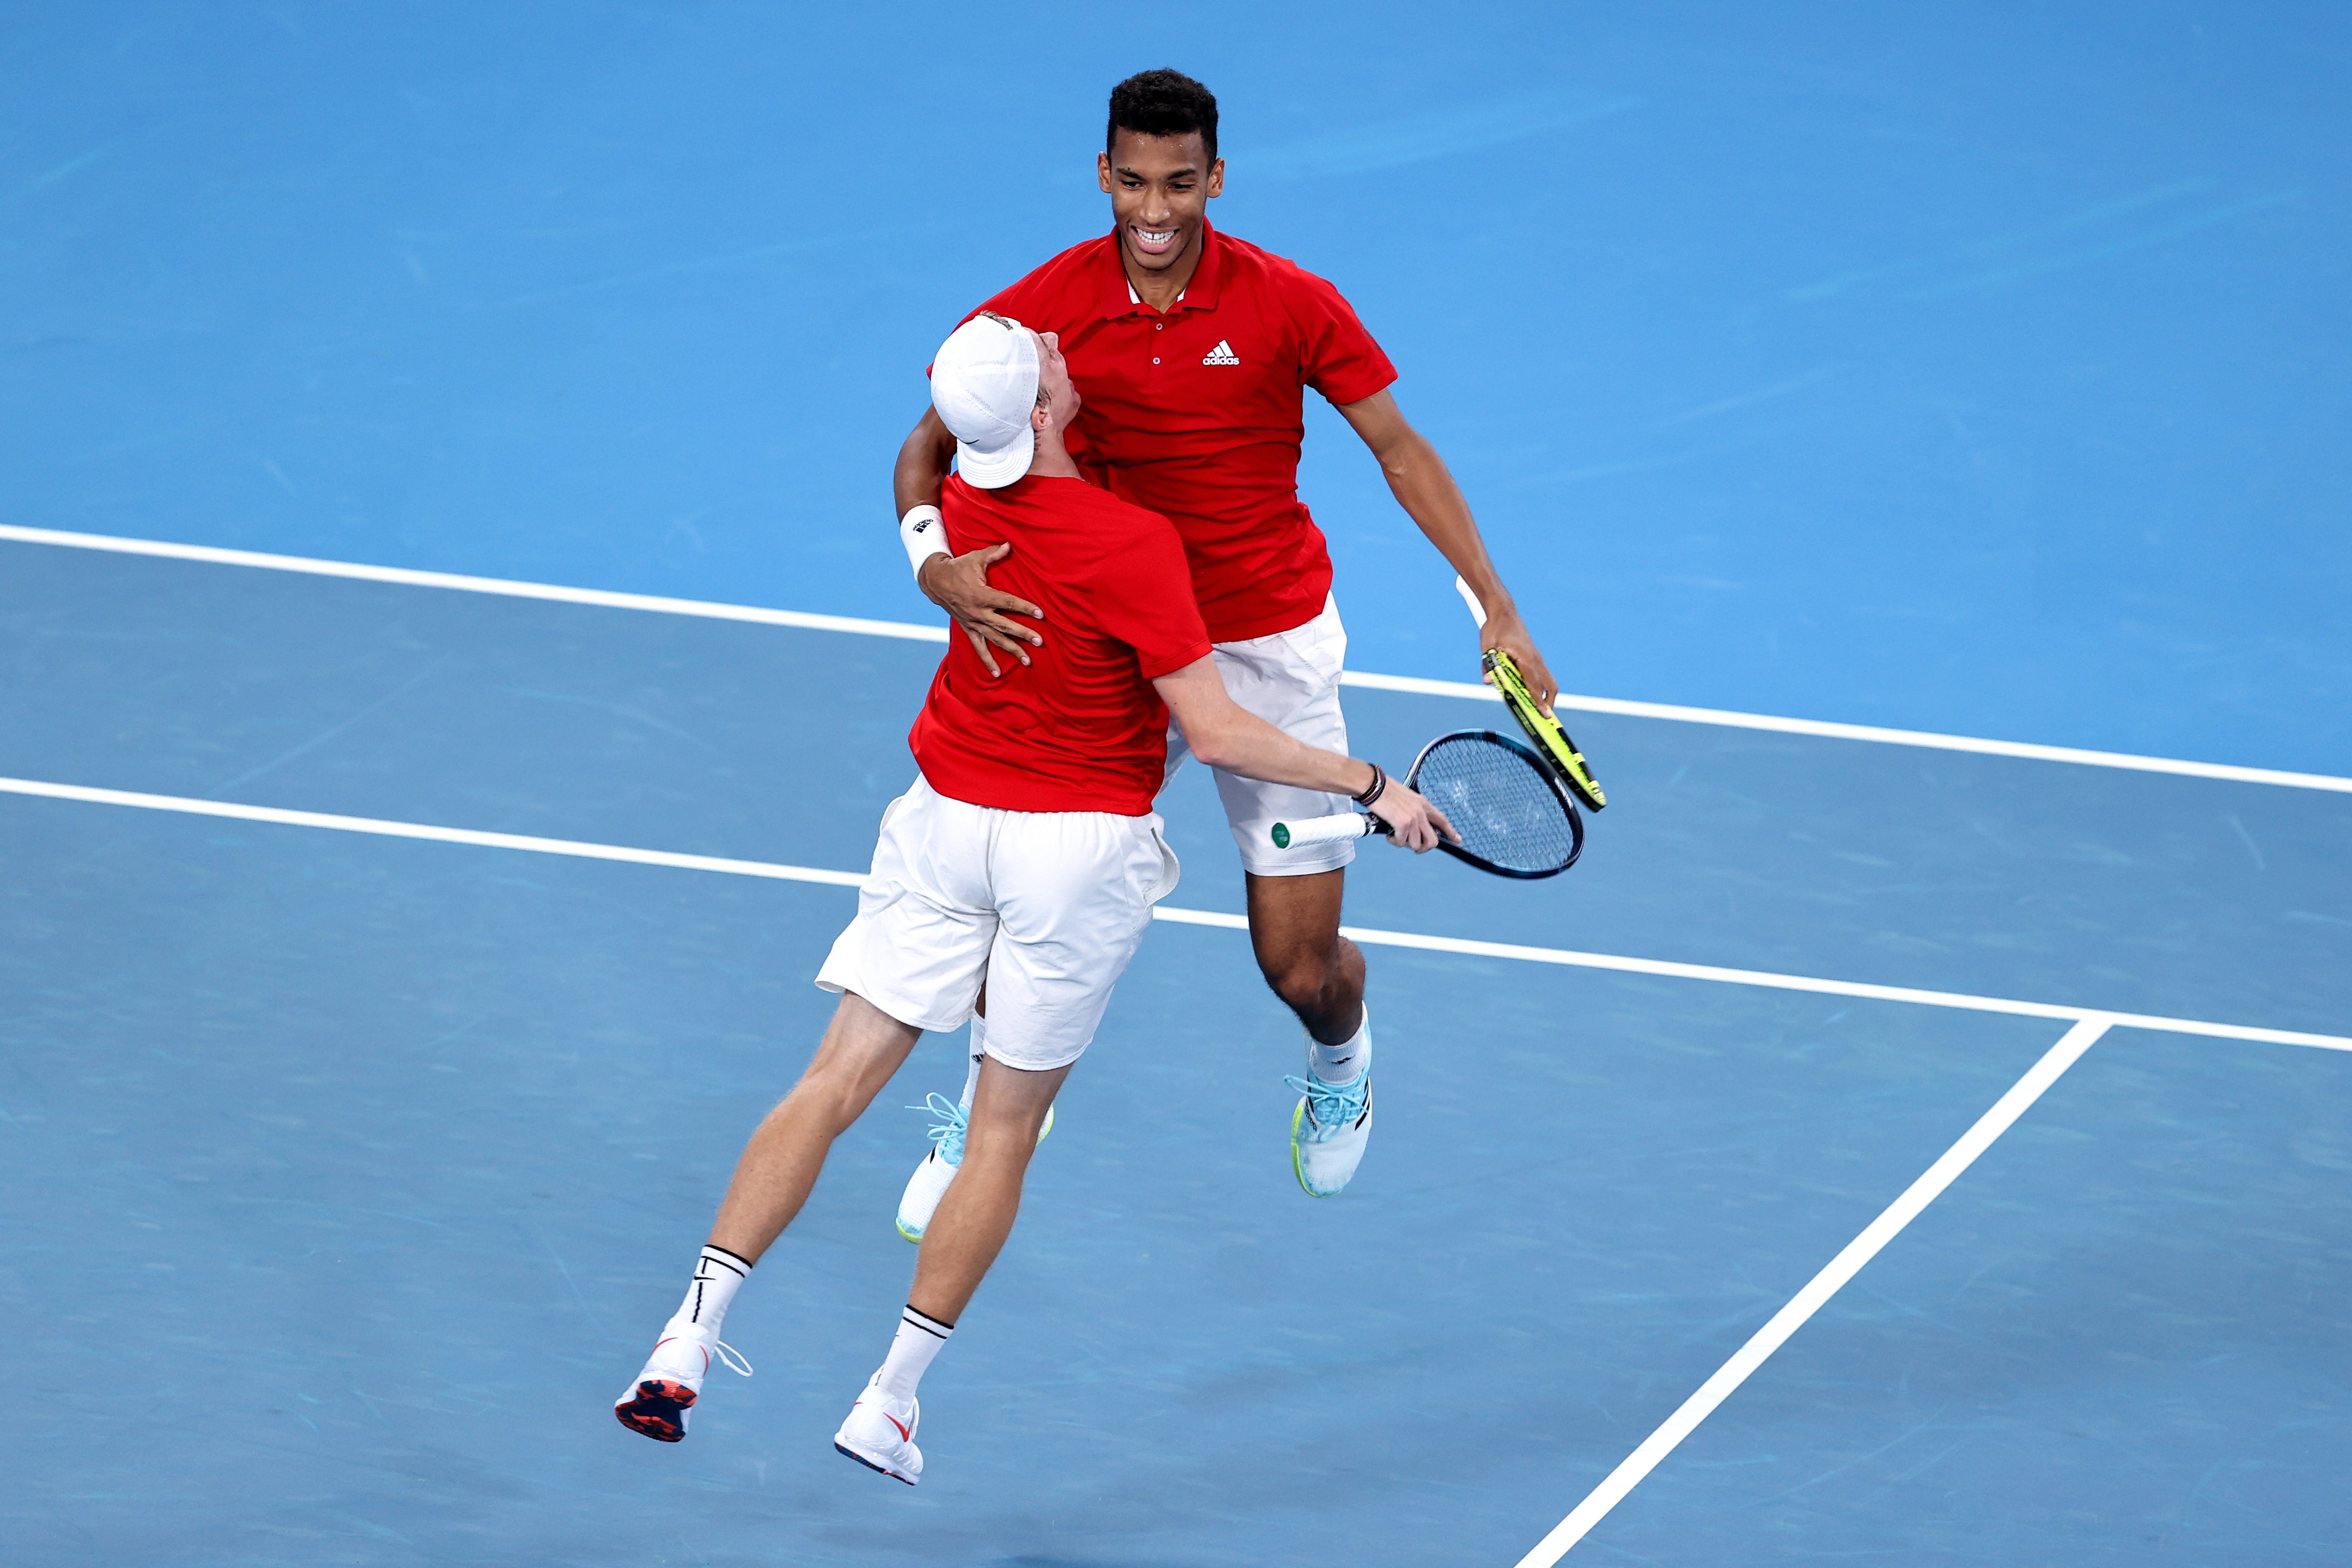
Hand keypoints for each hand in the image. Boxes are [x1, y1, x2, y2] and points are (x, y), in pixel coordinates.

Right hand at [918, 544, 1042, 677]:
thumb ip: (994, 552)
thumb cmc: (958, 567)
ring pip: (995, 639)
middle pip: (1005, 625)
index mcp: (982, 595)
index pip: (1008, 603)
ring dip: (1012, 650)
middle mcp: (978, 612)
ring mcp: (973, 623)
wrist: (935, 581)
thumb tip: (1010, 544)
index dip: (1025, 608)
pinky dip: (987, 661)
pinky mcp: (968, 629)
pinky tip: (997, 673)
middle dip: (1023, 634)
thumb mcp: (975, 558)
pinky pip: (979, 647)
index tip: (1041, 614)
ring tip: (1027, 660)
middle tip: (1040, 641)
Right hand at [1372, 780, 1455, 852]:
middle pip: (1433, 841)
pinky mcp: (1403, 824)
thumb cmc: (1384, 790)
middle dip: (1423, 848)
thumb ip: (1412, 809)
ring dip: (1405, 844)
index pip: (1442, 820)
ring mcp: (1413, 818)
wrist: (1374, 785)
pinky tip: (1389, 834)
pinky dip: (1394, 841)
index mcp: (1423, 804)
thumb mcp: (1406, 797)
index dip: (1450, 831)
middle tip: (1412, 846)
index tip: (1457, 839)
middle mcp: (1421, 812)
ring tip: (1395, 836)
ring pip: (1416, 845)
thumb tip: (1411, 824)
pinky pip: (1402, 843)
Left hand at [1478, 603, 1558, 713]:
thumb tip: (1487, 681)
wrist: (1503, 613)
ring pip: (1548, 681)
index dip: (1539, 702)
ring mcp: (1537, 658)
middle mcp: (1536, 659)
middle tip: (1545, 718)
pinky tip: (1530, 693)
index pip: (1534, 685)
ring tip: (1539, 709)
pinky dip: (1540, 687)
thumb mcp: (1487, 648)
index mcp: (1526, 658)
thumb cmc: (1495, 629)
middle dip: (1549, 703)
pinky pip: (1541, 675)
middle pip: (1550, 686)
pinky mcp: (1534, 657)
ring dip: (1545, 695)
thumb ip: (1487, 665)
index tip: (1545, 716)